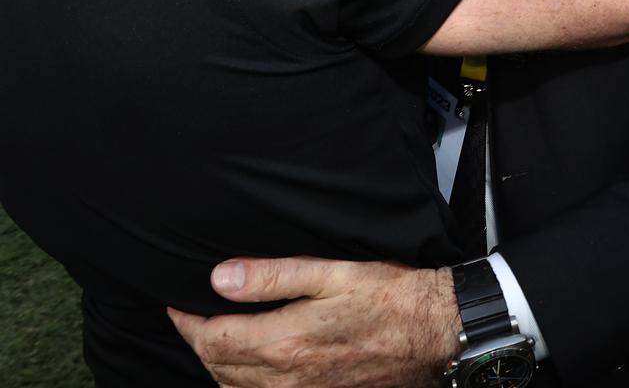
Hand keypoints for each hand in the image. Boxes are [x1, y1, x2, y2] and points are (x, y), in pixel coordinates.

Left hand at [168, 257, 460, 387]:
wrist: (432, 331)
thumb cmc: (386, 295)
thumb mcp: (328, 272)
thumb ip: (271, 276)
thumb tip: (220, 278)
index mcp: (284, 342)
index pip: (213, 340)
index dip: (187, 322)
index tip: (176, 303)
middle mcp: (288, 379)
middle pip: (219, 369)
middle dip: (198, 342)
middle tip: (190, 315)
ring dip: (218, 366)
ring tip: (213, 337)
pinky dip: (245, 386)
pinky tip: (249, 368)